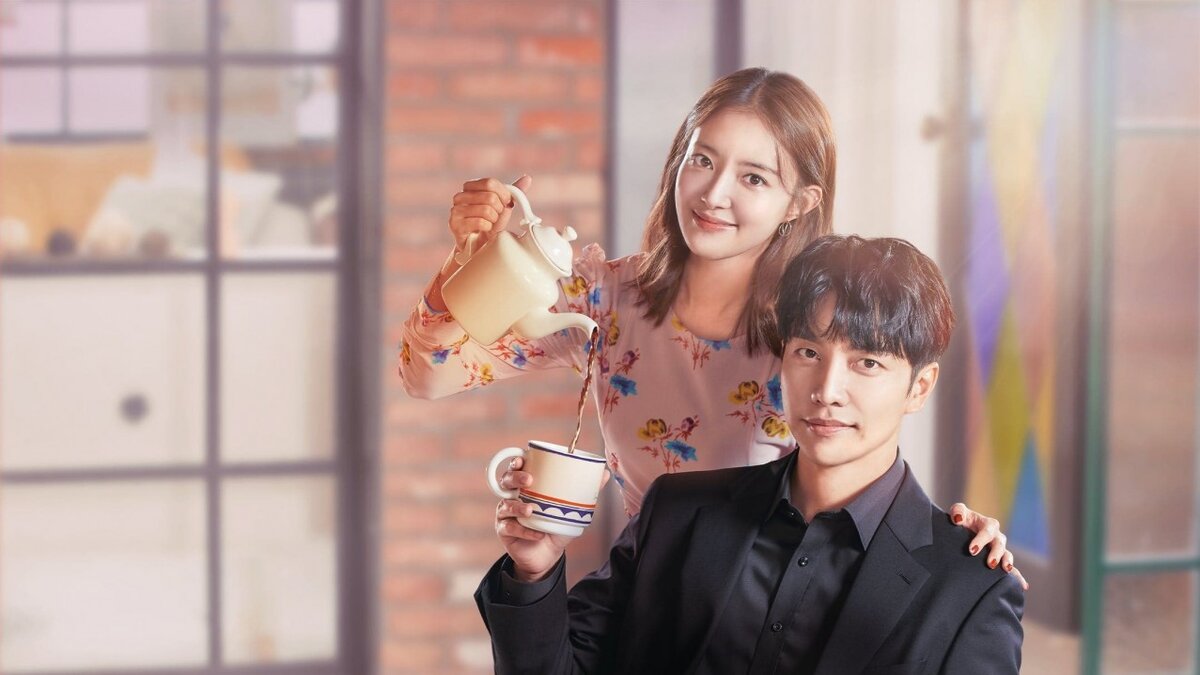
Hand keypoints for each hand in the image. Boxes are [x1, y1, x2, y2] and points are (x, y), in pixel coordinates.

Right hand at [449, 175, 532, 253]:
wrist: (480, 245)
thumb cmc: (491, 222)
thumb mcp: (504, 206)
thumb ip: (514, 192)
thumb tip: (527, 178)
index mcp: (470, 187)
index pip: (490, 183)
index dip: (503, 194)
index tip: (507, 204)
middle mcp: (460, 196)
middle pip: (489, 196)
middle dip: (499, 210)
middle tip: (496, 217)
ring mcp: (455, 210)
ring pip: (486, 210)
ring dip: (494, 220)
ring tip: (490, 224)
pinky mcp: (455, 224)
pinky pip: (480, 222)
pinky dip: (487, 227)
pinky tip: (484, 229)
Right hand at [494, 456, 610, 581]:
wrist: (549, 554)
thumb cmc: (557, 524)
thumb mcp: (573, 507)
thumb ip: (586, 490)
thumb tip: (605, 473)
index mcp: (527, 485)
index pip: (517, 467)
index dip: (517, 461)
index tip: (524, 459)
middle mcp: (513, 495)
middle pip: (506, 480)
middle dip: (515, 477)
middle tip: (529, 480)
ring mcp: (506, 513)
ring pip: (505, 504)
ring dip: (517, 506)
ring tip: (531, 510)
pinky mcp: (504, 531)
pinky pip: (509, 527)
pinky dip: (524, 530)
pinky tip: (537, 533)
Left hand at [948, 502, 1028, 590]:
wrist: (960, 532)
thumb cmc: (960, 520)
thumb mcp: (958, 512)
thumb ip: (958, 511)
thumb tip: (958, 520)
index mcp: (988, 524)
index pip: (987, 531)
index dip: (981, 540)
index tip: (972, 550)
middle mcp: (996, 536)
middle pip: (999, 544)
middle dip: (996, 554)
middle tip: (990, 563)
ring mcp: (999, 549)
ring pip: (1007, 555)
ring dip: (1007, 562)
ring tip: (1006, 570)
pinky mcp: (999, 560)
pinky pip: (1012, 569)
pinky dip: (1017, 577)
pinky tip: (1023, 586)